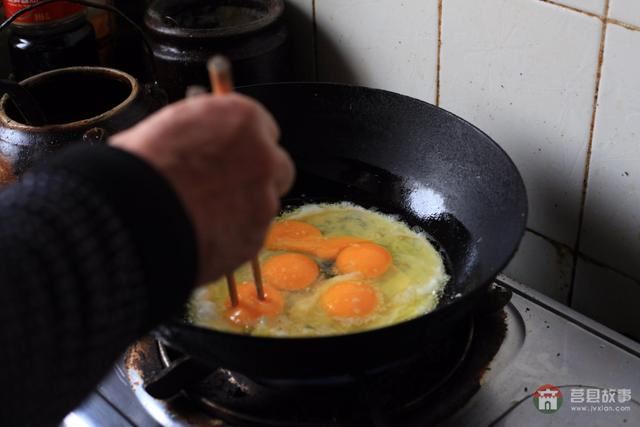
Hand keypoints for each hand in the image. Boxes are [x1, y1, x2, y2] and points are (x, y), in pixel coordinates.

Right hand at [111, 94, 294, 283]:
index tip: (233, 154)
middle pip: (277, 168)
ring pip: (264, 205)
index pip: (264, 129)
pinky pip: (249, 236)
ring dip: (243, 209)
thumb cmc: (140, 167)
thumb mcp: (170, 126)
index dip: (245, 145)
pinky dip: (231, 238)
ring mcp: (263, 201)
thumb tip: (201, 139)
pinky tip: (201, 236)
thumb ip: (202, 133)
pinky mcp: (254, 238)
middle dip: (256, 177)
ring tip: (203, 217)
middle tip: (226, 188)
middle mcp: (263, 157)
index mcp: (244, 120)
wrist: (133, 215)